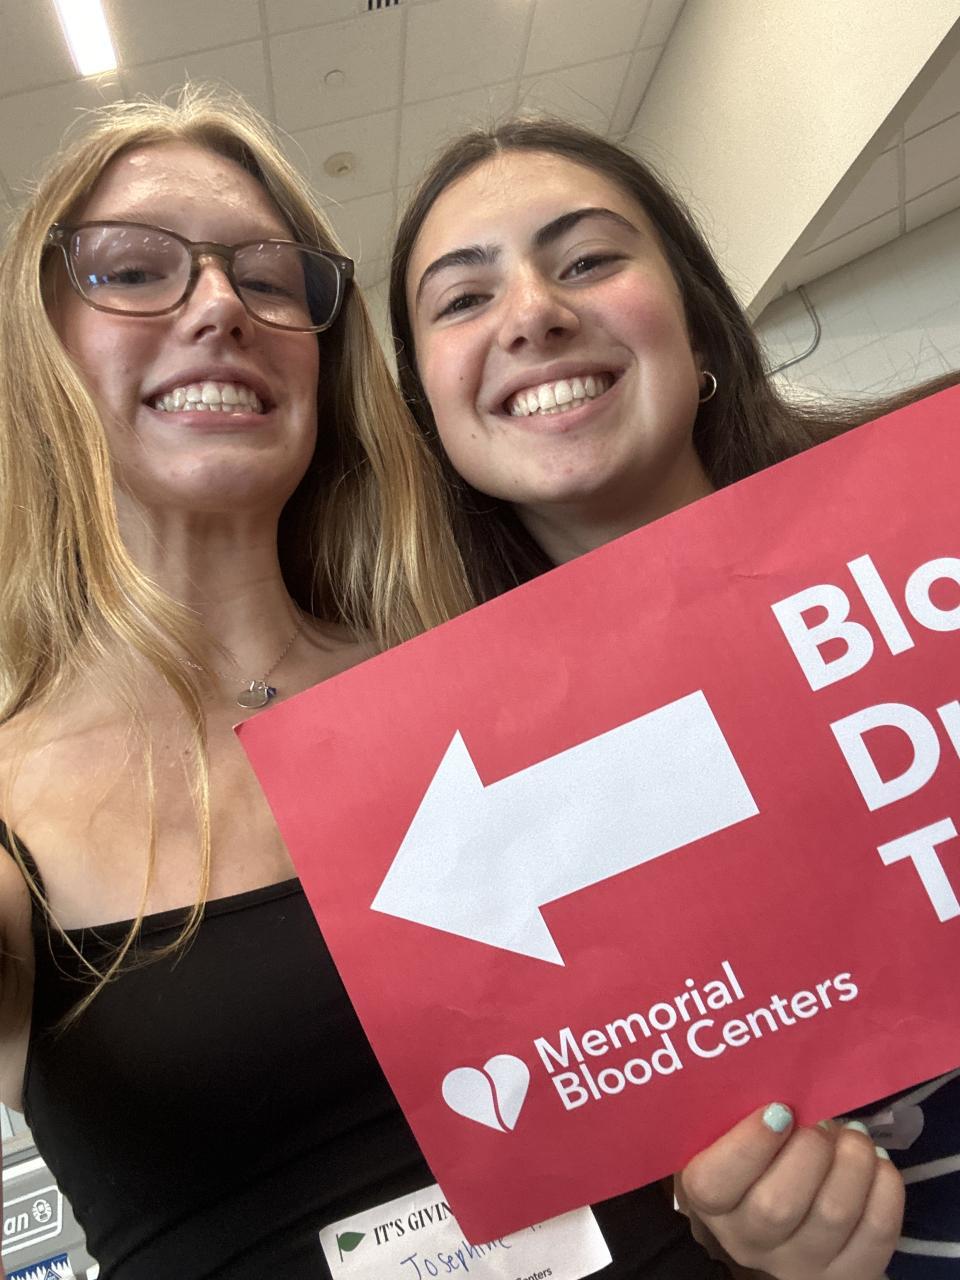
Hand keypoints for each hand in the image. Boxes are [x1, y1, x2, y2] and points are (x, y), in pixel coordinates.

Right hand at [677, 1103, 903, 1278]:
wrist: (788, 1210)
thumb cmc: (757, 1153)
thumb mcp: (731, 1134)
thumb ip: (740, 1110)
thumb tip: (780, 1073)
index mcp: (711, 1202)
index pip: (714, 1184)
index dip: (749, 1145)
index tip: (779, 1109)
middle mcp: (748, 1241)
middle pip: (778, 1205)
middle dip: (810, 1150)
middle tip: (820, 1121)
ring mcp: (799, 1263)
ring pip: (833, 1214)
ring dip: (852, 1162)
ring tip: (852, 1136)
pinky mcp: (847, 1273)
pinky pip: (876, 1232)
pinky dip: (884, 1188)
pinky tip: (875, 1161)